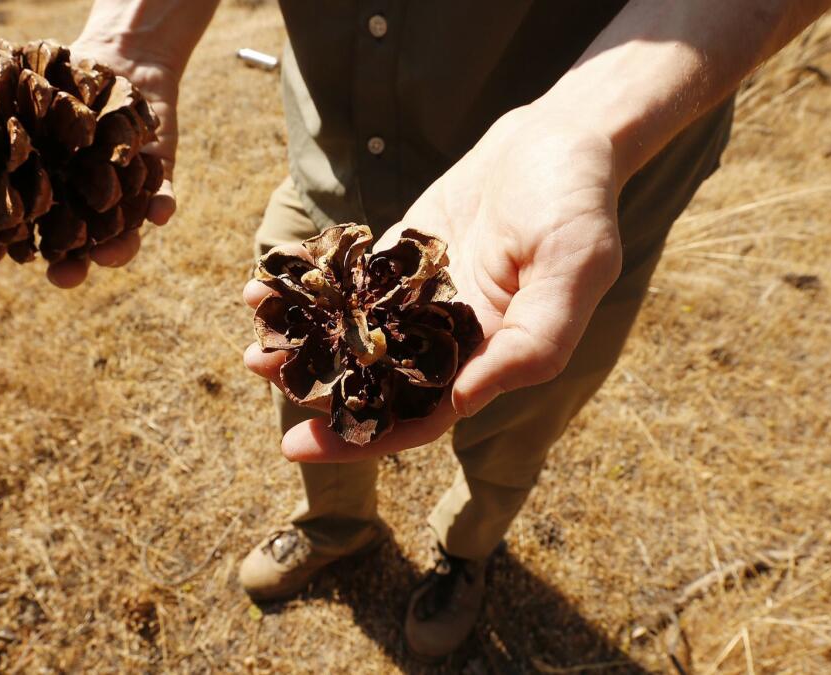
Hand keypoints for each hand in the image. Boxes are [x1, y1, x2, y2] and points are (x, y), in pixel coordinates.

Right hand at [0, 41, 181, 287]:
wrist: (116, 60)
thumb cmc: (59, 86)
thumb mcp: (20, 107)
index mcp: (48, 195)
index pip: (23, 231)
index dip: (4, 247)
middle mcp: (85, 206)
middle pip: (76, 248)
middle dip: (70, 267)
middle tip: (62, 277)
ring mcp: (122, 197)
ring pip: (123, 234)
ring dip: (119, 248)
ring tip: (112, 253)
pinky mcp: (157, 178)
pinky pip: (162, 198)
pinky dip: (161, 206)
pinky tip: (160, 213)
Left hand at [244, 104, 623, 461]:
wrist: (561, 138)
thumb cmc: (577, 206)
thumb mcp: (573, 272)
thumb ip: (530, 344)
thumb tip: (462, 402)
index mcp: (487, 360)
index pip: (418, 418)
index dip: (362, 440)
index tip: (300, 447)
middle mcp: (447, 338)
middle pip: (373, 382)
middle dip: (316, 387)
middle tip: (260, 374)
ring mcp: (419, 297)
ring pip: (352, 334)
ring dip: (303, 340)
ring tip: (253, 340)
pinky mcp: (399, 257)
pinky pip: (348, 283)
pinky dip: (309, 287)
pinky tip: (265, 285)